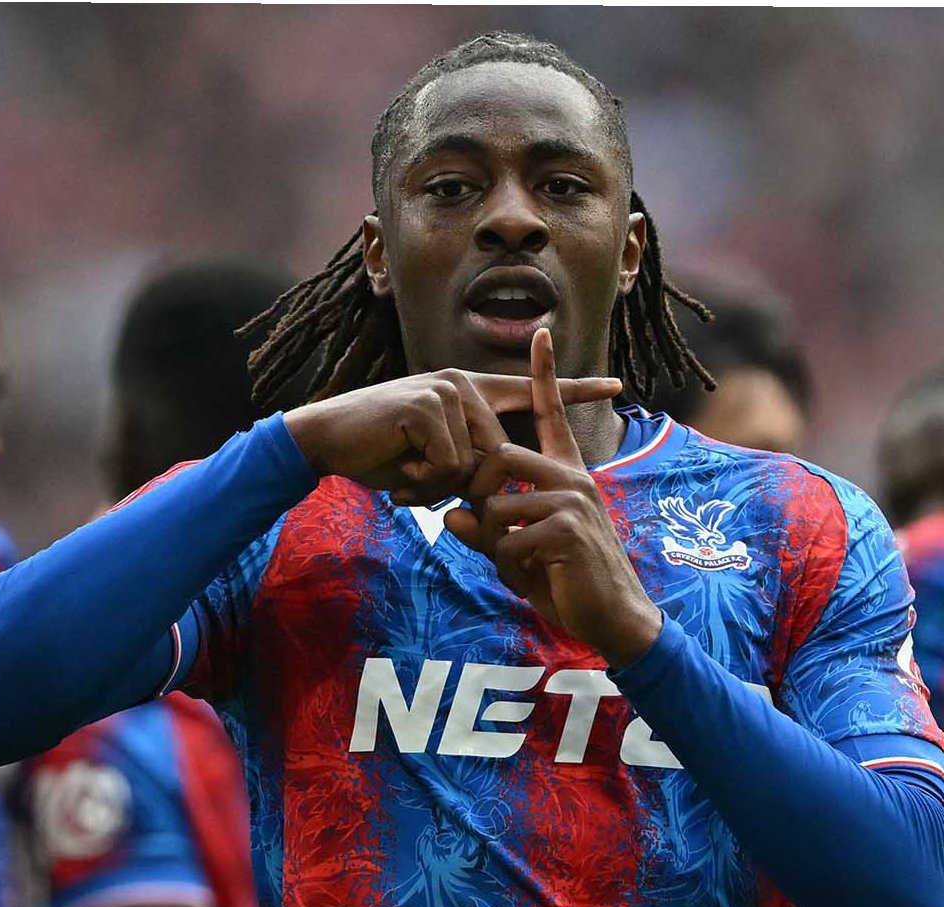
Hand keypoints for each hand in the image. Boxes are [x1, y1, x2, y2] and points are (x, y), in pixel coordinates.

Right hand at [283, 367, 620, 505]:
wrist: (326, 440)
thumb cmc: (379, 453)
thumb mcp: (433, 461)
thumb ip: (468, 464)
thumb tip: (494, 487)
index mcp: (472, 392)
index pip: (532, 391)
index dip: (575, 389)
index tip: (617, 384)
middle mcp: (464, 382)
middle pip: (498, 456)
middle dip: (461, 486)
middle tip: (416, 482)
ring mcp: (447, 388)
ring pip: (474, 465)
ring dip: (438, 484)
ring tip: (405, 471)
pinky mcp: (429, 403)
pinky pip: (449, 464)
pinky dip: (424, 479)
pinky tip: (398, 465)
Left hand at [444, 329, 662, 667]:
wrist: (613, 618)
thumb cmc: (568, 583)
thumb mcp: (519, 552)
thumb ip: (486, 530)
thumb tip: (450, 515)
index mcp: (567, 474)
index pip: (551, 414)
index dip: (544, 374)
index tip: (541, 332)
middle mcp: (573, 478)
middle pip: (498, 459)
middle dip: (478, 496)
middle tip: (486, 531)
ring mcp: (572, 501)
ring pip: (496, 506)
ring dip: (495, 545)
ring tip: (523, 566)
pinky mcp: (566, 529)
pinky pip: (507, 541)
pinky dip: (508, 568)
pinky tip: (534, 579)